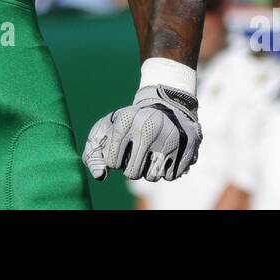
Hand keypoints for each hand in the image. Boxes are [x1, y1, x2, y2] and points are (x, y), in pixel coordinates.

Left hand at [83, 84, 201, 181]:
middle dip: (131, 168)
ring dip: (149, 169)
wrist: (166, 103)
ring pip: (152, 177)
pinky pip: (170, 176)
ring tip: (151, 151)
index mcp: (125, 120)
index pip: (112, 161)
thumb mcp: (107, 130)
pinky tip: (165, 153)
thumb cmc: (130, 122)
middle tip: (135, 154)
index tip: (118, 151)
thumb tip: (100, 176)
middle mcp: (148, 128)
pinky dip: (166, 169)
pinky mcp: (187, 147)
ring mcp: (169, 138)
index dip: (113, 161)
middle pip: (132, 174)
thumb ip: (93, 154)